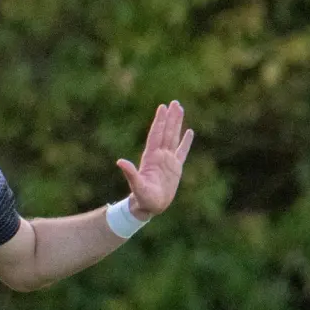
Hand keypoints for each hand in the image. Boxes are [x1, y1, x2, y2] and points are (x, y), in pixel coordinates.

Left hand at [117, 100, 194, 218]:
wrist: (149, 207)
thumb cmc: (142, 198)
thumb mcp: (136, 185)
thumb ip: (130, 173)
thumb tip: (119, 161)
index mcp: (151, 157)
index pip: (156, 135)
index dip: (159, 121)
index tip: (162, 107)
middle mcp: (159, 156)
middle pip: (166, 132)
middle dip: (170, 118)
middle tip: (174, 103)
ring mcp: (168, 161)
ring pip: (174, 138)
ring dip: (177, 124)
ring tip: (180, 110)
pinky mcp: (176, 168)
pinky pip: (182, 151)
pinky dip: (186, 142)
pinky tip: (190, 131)